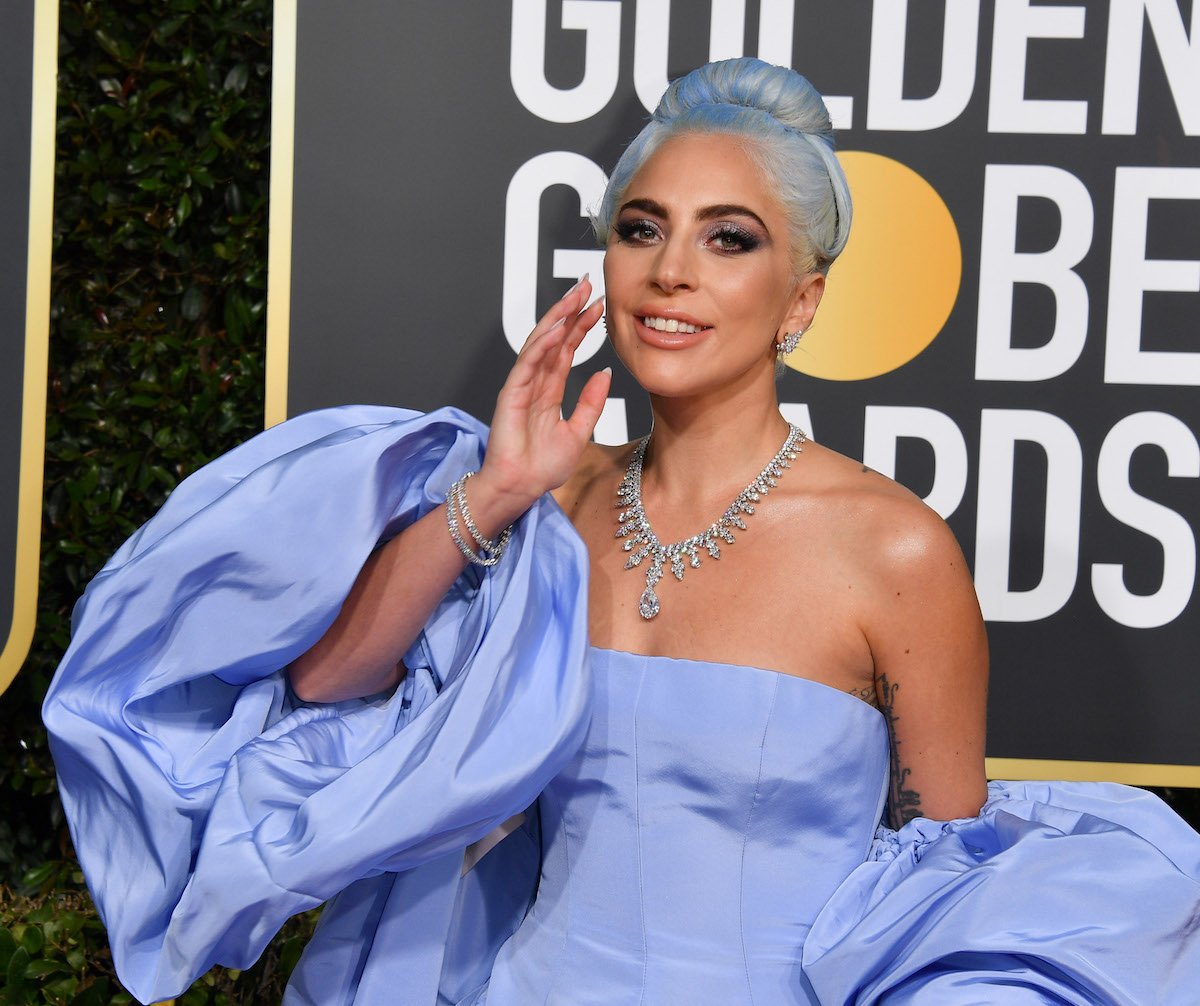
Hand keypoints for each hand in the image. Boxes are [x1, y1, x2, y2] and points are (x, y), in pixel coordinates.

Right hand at [475, 276, 609, 520]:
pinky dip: (540, 344)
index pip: (568, 348)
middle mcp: (535, 382)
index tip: (601, 305)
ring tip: (573, 297)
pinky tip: (555, 328)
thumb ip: (591, 404)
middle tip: (587, 285)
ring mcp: (521, 385)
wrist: (521, 488)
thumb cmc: (543, 467)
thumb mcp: (578, 433)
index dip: (583, 325)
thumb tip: (605, 373)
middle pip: (554, 337)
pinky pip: (526, 363)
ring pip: (539, 343)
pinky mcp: (511, 394)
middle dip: (570, 310)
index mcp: (550, 389)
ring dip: (556, 318)